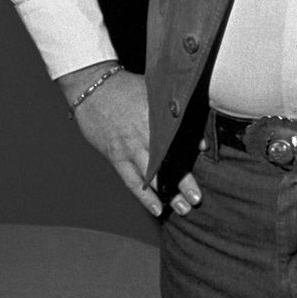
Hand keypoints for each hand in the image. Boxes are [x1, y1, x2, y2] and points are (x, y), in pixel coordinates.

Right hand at [65, 69, 198, 216]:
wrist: (93, 88)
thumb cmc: (129, 88)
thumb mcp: (157, 96)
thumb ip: (180, 118)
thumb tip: (201, 144)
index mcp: (156, 119)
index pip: (177, 145)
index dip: (189, 159)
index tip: (203, 167)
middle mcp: (143, 136)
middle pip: (165, 165)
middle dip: (181, 184)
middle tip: (195, 200)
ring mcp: (127, 148)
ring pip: (149, 177)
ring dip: (165, 195)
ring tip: (182, 209)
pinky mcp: (114, 156)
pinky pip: (130, 180)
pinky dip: (144, 196)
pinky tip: (156, 209)